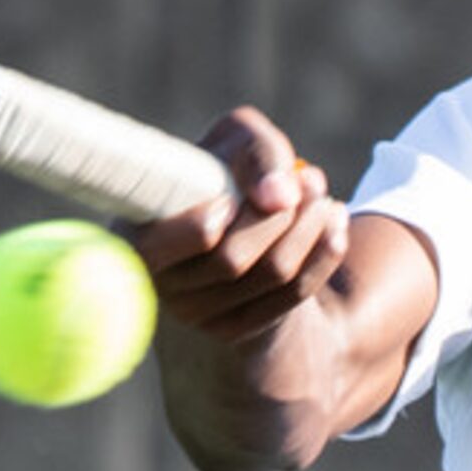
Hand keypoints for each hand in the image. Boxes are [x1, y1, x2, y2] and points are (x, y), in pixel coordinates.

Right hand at [121, 105, 349, 342]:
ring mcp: (199, 314)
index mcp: (137, 236)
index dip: (199, 225)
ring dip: (311, 227)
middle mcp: (160, 284)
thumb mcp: (237, 141)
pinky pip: (294, 295)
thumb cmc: (228, 170)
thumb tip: (280, 196)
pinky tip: (335, 222)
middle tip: (309, 179)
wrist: (242, 219)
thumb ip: (255, 152)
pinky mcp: (239, 329)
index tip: (232, 199)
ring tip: (322, 194)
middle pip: (231, 260)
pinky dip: (325, 254)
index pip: (158, 247)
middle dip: (281, 215)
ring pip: (271, 274)